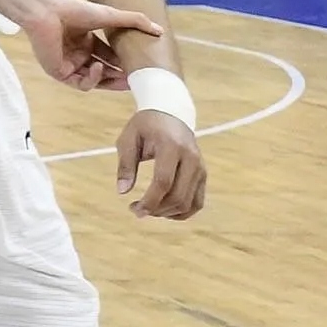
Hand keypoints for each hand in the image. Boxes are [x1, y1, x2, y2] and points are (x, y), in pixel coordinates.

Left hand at [12, 0, 163, 91]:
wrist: (47, 11)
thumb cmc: (75, 9)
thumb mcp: (111, 16)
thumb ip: (135, 22)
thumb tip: (160, 30)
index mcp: (86, 40)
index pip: (109, 57)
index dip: (123, 63)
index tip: (139, 68)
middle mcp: (78, 53)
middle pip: (103, 71)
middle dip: (119, 76)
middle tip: (136, 80)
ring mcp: (68, 63)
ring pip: (93, 80)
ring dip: (109, 81)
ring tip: (125, 79)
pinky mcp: (58, 72)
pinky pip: (80, 82)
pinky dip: (91, 78)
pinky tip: (98, 68)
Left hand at [113, 91, 208, 218]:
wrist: (171, 114)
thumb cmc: (146, 126)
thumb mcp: (128, 139)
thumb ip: (125, 164)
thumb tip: (122, 191)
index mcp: (172, 146)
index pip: (164, 182)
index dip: (149, 201)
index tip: (133, 208)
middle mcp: (191, 158)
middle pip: (178, 197)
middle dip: (156, 209)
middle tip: (136, 210)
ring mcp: (201, 168)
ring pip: (189, 203)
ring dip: (167, 213)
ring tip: (148, 208)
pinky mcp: (203, 175)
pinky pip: (197, 203)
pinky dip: (181, 212)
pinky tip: (163, 210)